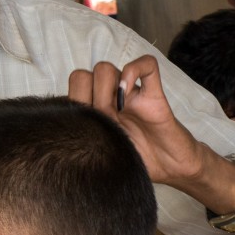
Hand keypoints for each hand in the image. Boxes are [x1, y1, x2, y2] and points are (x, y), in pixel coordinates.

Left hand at [68, 57, 202, 186]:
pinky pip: (147, 65)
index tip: (85, 125)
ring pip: (104, 68)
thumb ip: (84, 136)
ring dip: (104, 91)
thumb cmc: (134, 162)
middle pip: (82, 75)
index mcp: (93, 111)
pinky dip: (134, 71)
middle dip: (85, 98)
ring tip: (116, 115)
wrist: (171, 169)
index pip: (67, 92)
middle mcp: (108, 98)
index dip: (73, 103)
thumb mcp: (100, 156)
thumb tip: (63, 126)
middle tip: (101, 121)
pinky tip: (129, 95)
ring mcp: (130, 94)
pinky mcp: (153, 96)